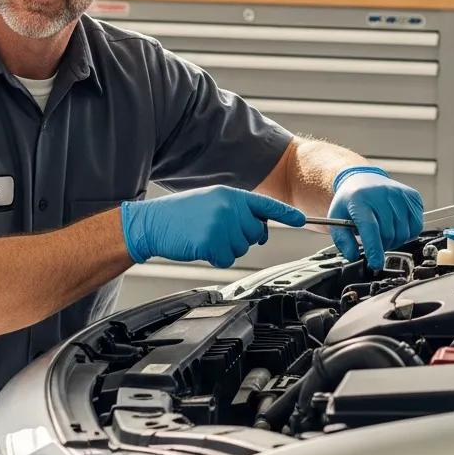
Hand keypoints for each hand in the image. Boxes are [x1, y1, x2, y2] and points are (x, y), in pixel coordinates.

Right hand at [121, 186, 304, 267]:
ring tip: (205, 236)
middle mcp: (228, 208)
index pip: (264, 204)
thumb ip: (235, 209)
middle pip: (255, 233)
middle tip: (218, 231)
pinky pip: (226, 259)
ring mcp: (221, 225)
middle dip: (241, 237)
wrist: (152, 222)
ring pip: (241, 248)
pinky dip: (215, 258)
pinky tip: (200, 246)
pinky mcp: (211, 242)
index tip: (301, 219)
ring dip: (225, 248)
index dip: (286, 213)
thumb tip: (258, 225)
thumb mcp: (210, 201)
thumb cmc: (179, 214)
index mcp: (230, 195)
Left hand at [328, 166, 423, 267]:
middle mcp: (381, 194)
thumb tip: (353, 256)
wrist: (363, 179)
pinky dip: (408, 233)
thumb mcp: (336, 218)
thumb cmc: (351, 201)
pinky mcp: (413, 196)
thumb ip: (342, 240)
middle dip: (382, 246)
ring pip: (404, 233)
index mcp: (359, 200)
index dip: (374, 248)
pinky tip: (396, 227)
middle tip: (375, 243)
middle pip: (388, 234)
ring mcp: (399, 194)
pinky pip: (416, 226)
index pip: (370, 227)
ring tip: (384, 233)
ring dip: (395, 241)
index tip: (376, 263)